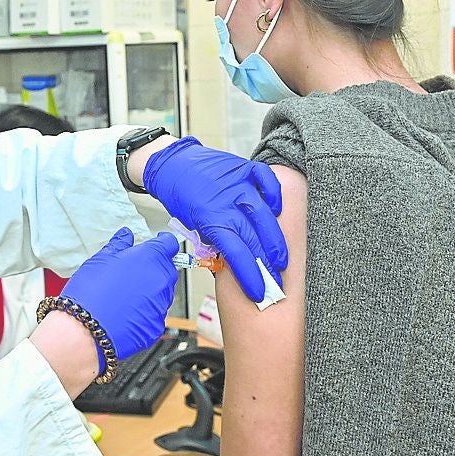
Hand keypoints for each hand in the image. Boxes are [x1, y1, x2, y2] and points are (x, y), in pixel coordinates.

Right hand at [58, 229, 179, 369]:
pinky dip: (144, 312)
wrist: (86, 330)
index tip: (156, 244)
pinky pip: (155, 314)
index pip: (169, 243)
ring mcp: (161, 305)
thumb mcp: (100, 259)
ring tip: (124, 296)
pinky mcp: (157, 326)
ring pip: (162, 292)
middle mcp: (161, 280)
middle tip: (131, 274)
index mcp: (150, 258)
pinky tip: (125, 313)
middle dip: (153, 269)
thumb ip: (119, 245)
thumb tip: (126, 236)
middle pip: (167, 269)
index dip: (162, 243)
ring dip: (149, 291)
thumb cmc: (90, 293)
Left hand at [141, 137, 286, 302]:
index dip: (250, 274)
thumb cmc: (182, 196)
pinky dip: (275, 196)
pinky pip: (266, 181)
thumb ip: (214, 240)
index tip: (258, 291)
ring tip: (281, 259)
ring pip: (264, 214)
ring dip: (275, 240)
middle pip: (253, 238)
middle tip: (276, 282)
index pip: (236, 252)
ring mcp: (238, 183)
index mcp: (209, 218)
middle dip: (267, 264)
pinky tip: (277, 211)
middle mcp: (227, 201)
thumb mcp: (191, 224)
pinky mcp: (245, 168)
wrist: (173, 164)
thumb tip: (234, 260)